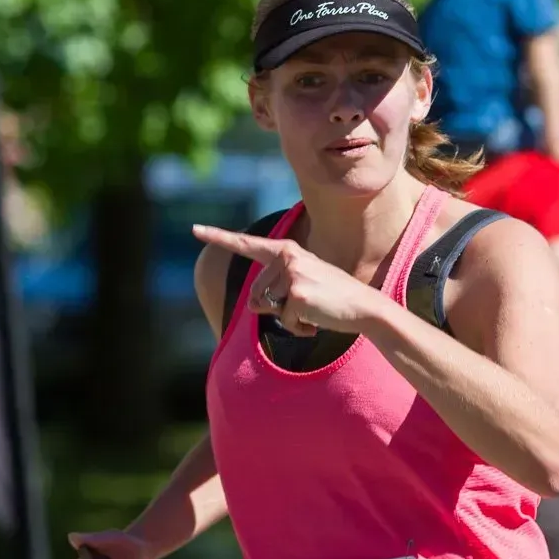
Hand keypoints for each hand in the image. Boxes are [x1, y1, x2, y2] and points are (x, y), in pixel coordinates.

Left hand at [192, 225, 385, 335]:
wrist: (364, 307)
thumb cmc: (331, 298)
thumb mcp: (301, 283)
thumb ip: (275, 286)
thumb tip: (252, 304)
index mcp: (286, 250)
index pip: (246, 244)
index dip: (218, 237)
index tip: (194, 229)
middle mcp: (287, 257)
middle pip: (255, 295)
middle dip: (275, 309)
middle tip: (306, 304)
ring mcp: (292, 275)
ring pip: (268, 310)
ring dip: (287, 319)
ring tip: (312, 310)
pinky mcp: (297, 295)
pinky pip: (285, 322)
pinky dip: (299, 329)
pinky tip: (317, 319)